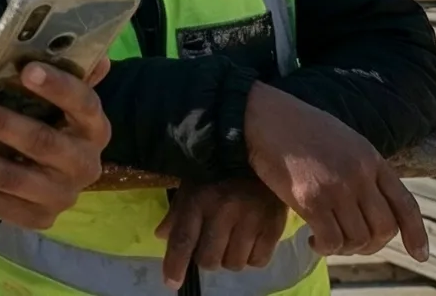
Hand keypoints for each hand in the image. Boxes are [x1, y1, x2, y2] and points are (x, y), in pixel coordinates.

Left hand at [0, 61, 110, 229]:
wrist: (51, 175)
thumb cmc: (46, 120)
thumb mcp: (57, 97)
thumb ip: (63, 72)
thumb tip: (75, 42)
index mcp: (95, 127)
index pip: (84, 103)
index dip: (58, 87)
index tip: (26, 68)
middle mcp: (85, 164)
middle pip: (40, 141)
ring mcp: (61, 195)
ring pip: (10, 177)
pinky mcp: (37, 218)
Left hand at [156, 177, 287, 289]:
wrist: (258, 153)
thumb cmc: (217, 171)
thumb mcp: (191, 186)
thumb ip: (177, 213)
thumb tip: (161, 237)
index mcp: (199, 199)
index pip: (183, 240)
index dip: (175, 265)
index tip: (171, 283)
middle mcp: (224, 211)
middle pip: (209, 259)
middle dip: (206, 259)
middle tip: (211, 246)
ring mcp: (251, 219)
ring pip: (234, 263)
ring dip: (229, 259)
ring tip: (232, 241)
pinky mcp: (274, 225)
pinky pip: (258, 261)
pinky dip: (251, 258)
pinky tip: (249, 242)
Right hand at [243, 82, 428, 260]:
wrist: (262, 116)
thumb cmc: (295, 127)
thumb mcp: (342, 140)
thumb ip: (360, 167)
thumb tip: (367, 200)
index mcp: (371, 159)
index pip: (406, 205)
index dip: (416, 234)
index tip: (420, 255)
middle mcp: (360, 175)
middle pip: (384, 228)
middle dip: (370, 245)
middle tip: (349, 245)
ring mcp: (337, 188)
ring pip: (358, 238)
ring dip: (345, 248)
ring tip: (326, 242)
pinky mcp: (310, 199)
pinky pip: (331, 240)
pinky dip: (325, 248)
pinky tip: (312, 241)